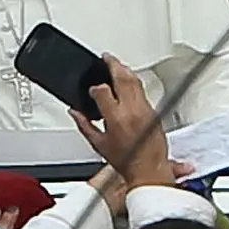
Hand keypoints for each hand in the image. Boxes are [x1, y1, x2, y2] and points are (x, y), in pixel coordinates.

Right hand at [71, 58, 173, 188]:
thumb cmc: (127, 162)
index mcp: (116, 118)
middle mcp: (132, 111)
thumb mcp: (99, 145)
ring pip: (136, 81)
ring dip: (125, 70)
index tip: (92, 90)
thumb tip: (75, 112)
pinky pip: (143, 92)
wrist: (149, 170)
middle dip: (113, 64)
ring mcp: (145, 110)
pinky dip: (135, 84)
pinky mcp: (154, 112)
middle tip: (106, 58)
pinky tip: (129, 83)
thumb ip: (84, 125)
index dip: (95, 88)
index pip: (103, 92)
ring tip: (116, 65)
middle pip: (123, 78)